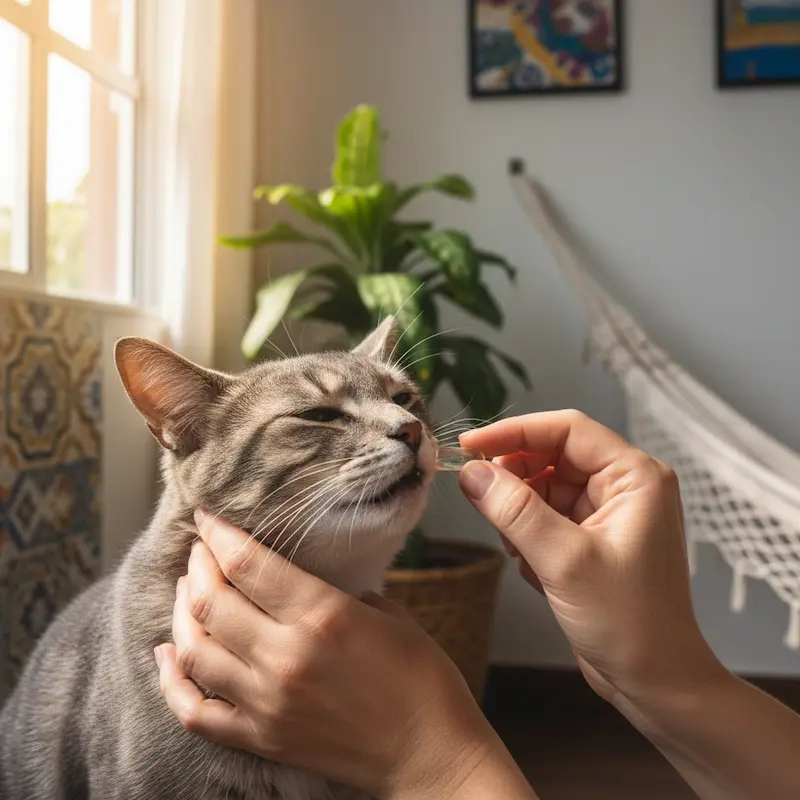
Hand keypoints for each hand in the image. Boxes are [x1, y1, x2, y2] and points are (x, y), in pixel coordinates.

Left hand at [154, 512, 514, 799]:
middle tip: (200, 551)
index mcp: (323, 615)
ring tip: (186, 592)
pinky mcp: (261, 739)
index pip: (247, 564)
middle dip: (198, 566)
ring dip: (182, 612)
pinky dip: (171, 682)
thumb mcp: (389, 614)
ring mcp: (267, 703)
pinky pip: (195, 712)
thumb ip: (337, 595)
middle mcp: (286, 657)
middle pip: (212, 601)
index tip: (207, 518)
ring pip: (194, 650)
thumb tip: (301, 588)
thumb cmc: (422, 678)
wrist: (430, 754)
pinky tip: (167, 655)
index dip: (218, 534)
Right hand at [458, 410, 724, 707]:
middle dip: (515, 478)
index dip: (514, 432)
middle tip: (481, 500)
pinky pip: (546, 515)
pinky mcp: (591, 537)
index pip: (566, 430)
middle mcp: (623, 486)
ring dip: (519, 511)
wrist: (654, 682)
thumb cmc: (628, 622)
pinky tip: (530, 565)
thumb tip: (471, 473)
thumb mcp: (564, 561)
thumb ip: (514, 511)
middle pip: (552, 455)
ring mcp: (607, 512)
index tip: (469, 447)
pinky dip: (528, 533)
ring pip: (544, 486)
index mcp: (634, 476)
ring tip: (515, 547)